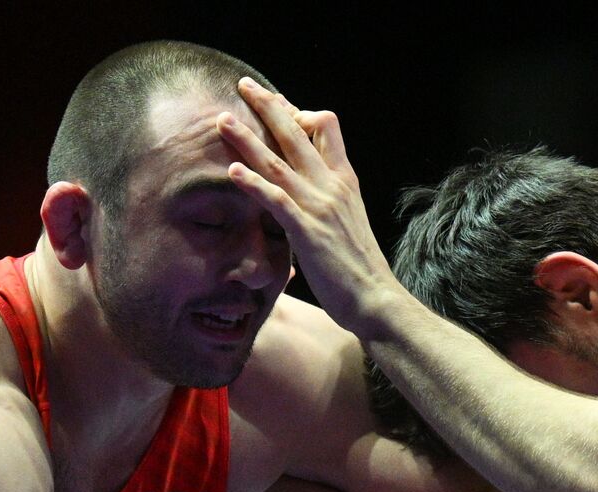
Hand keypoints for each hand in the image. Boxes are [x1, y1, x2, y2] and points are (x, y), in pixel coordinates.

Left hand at [218, 78, 407, 338]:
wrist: (375, 298)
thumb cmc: (358, 268)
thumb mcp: (347, 223)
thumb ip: (326, 204)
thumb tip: (304, 201)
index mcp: (344, 180)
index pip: (326, 126)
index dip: (300, 112)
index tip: (278, 107)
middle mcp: (332, 185)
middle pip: (298, 133)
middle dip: (268, 106)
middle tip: (245, 86)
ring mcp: (320, 206)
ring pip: (279, 161)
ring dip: (248, 138)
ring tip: (222, 120)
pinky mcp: (308, 231)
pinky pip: (277, 199)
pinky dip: (254, 183)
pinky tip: (232, 171)